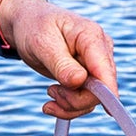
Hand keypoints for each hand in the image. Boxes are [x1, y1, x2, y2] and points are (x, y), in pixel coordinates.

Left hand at [0, 0, 117, 119]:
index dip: (109, 92)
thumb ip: (61, 63)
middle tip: (50, 92)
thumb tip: (79, 82)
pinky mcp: (89, 76)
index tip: (109, 112)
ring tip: (49, 94)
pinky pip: (85, 99)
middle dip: (75, 99)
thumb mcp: (41, 42)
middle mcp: (100, 51)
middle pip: (101, 88)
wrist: (27, 23)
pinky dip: (68, 106)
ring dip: (69, 105)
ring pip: (93, 98)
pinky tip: (52, 102)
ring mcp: (95, 65)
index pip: (105, 69)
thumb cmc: (34, 26)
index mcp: (91, 36)